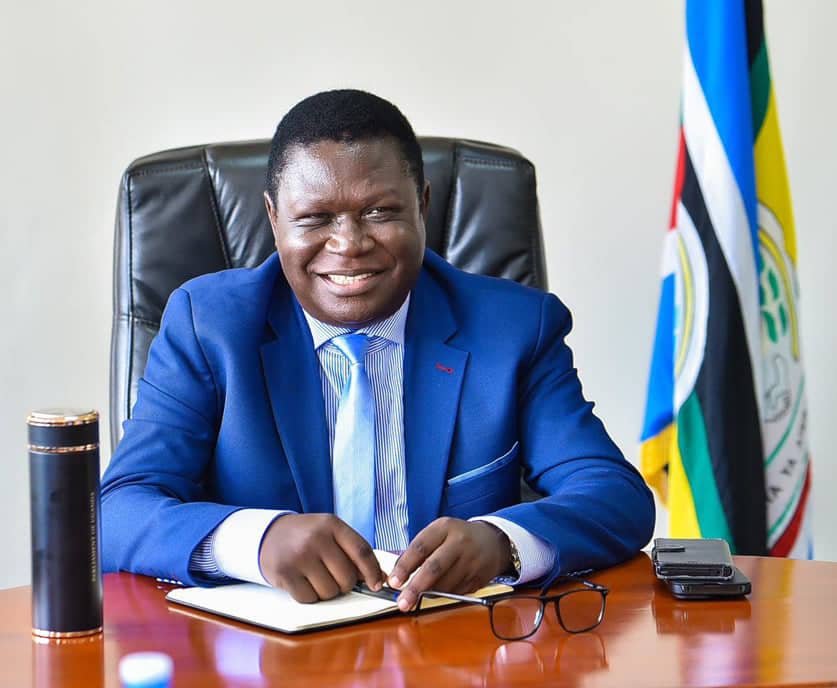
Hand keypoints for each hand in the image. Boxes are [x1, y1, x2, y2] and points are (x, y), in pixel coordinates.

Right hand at [259, 513, 385, 602]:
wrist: (269, 535)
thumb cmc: (307, 536)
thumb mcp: (330, 532)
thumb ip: (353, 550)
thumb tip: (379, 578)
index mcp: (332, 524)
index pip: (361, 551)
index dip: (373, 572)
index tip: (377, 584)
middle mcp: (316, 538)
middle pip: (347, 577)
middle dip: (345, 584)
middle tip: (333, 576)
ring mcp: (299, 556)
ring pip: (330, 591)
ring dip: (327, 591)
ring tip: (316, 577)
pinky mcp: (285, 573)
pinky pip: (310, 598)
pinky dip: (310, 596)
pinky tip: (303, 582)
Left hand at [387, 518, 511, 610]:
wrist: (492, 541)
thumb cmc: (457, 537)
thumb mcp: (439, 533)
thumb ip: (419, 550)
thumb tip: (397, 575)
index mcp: (445, 528)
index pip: (420, 547)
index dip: (404, 566)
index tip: (393, 582)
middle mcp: (459, 543)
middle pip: (434, 568)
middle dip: (416, 588)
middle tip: (402, 602)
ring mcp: (471, 561)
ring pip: (444, 585)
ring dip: (427, 595)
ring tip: (415, 599)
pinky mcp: (478, 578)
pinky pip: (455, 592)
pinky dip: (442, 596)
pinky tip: (437, 593)